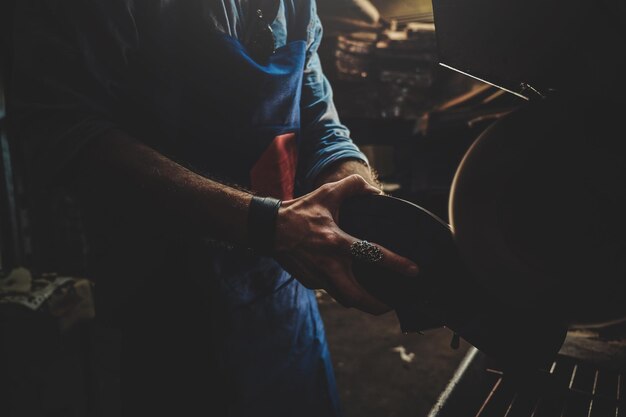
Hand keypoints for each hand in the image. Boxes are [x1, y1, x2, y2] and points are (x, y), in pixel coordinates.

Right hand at [274, 174, 418, 314]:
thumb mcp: (326, 194)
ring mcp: (317, 276)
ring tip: (374, 300)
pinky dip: (341, 289)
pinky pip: (330, 290)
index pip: (371, 254)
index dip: (396, 264)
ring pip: (343, 298)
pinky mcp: (309, 281)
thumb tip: (375, 191)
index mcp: (336, 242)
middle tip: (391, 305)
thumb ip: (352, 187)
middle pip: (356, 297)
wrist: (268, 228)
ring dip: (360, 301)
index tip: (414, 271)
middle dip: (376, 306)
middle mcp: (328, 264)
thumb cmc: (299, 211)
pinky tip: (348, 282)